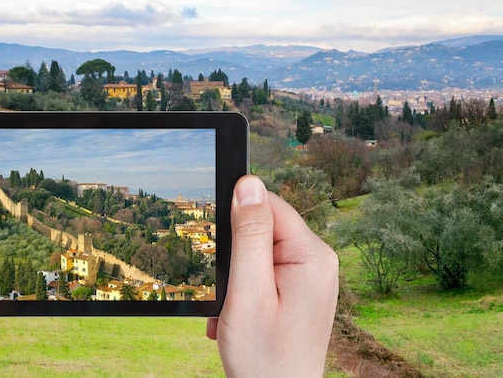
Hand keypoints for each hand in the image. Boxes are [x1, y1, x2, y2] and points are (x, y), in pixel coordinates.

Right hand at [207, 175, 338, 376]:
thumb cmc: (265, 355)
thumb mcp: (247, 291)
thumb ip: (249, 235)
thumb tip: (248, 184)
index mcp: (312, 256)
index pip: (270, 206)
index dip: (238, 220)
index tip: (222, 249)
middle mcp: (318, 262)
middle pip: (265, 229)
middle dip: (237, 256)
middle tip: (229, 292)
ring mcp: (311, 277)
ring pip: (261, 252)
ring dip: (239, 277)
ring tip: (232, 311)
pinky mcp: (301, 290)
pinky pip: (267, 272)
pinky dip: (247, 291)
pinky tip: (240, 317)